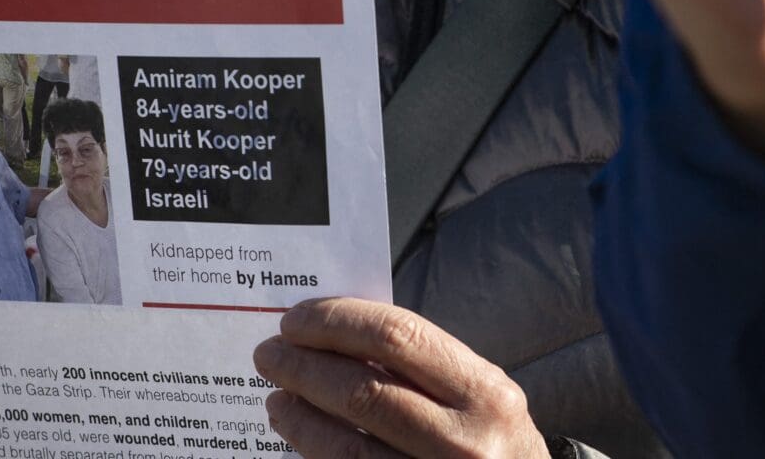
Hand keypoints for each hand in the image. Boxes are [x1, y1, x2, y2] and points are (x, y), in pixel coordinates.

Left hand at [253, 299, 549, 458]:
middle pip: (362, 391)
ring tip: (275, 396)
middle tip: (270, 353)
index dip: (338, 322)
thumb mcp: (482, 398)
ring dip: (299, 415)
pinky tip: (297, 435)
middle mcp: (464, 440)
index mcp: (484, 393)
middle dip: (304, 366)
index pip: (397, 337)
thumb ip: (425, 367)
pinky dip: (314, 452)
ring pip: (346, 447)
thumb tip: (340, 335)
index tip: (297, 319)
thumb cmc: (494, 443)